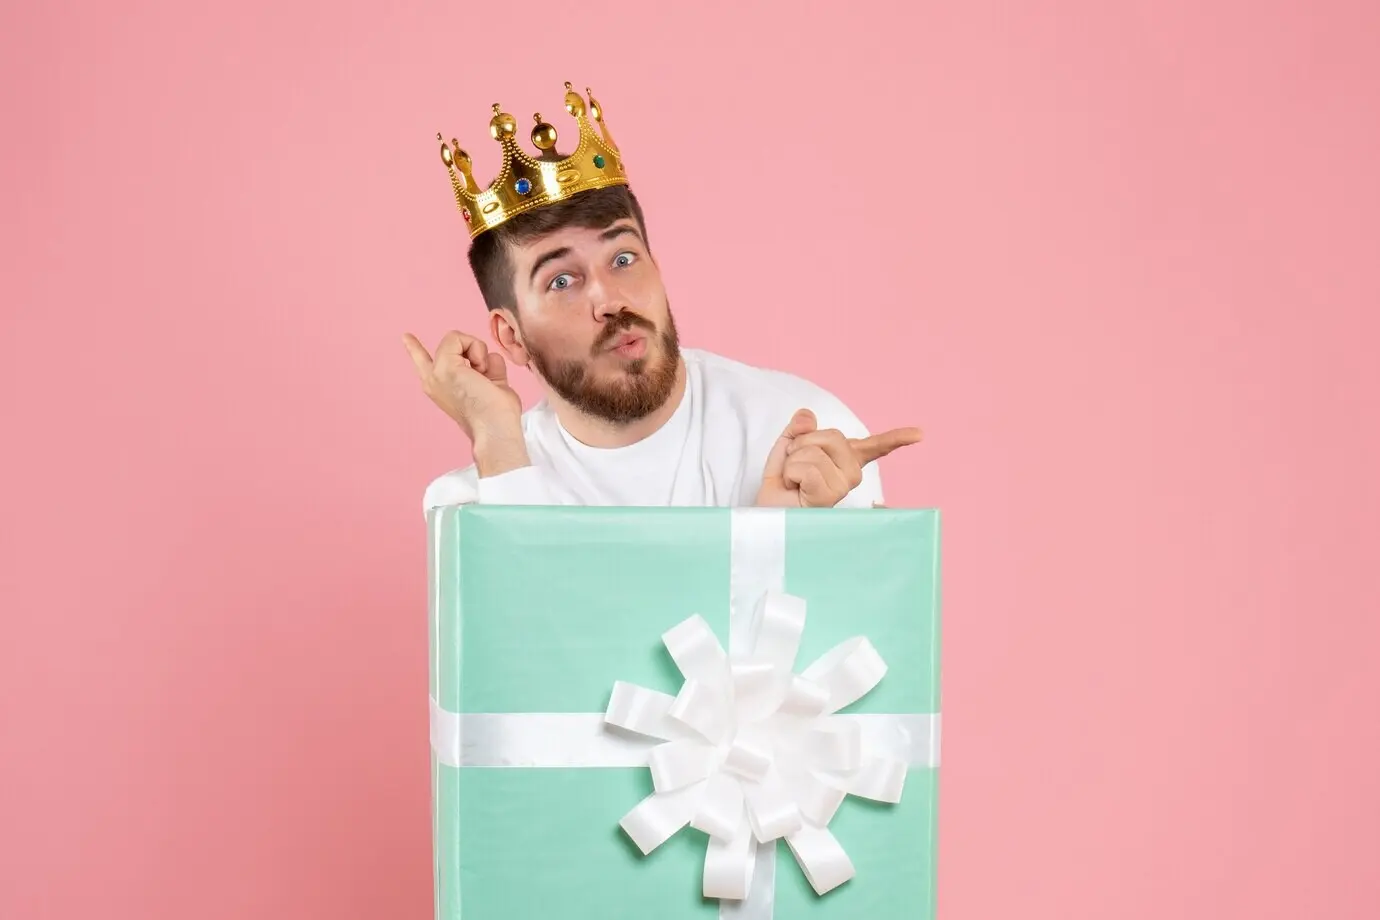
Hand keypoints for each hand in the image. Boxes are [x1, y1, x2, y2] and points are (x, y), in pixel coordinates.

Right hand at [403, 332, 527, 475]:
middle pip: (451, 344)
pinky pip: (459, 338)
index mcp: (441, 388)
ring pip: (456, 339)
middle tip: (484, 374)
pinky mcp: (444, 367)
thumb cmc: (498, 415)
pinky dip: (476, 349)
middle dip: (475, 350)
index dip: (414, 348)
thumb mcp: (492, 384)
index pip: (422, 363)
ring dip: (478, 352)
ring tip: (483, 376)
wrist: (495, 429)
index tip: (405, 336)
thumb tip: (490, 357)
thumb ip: (487, 369)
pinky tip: (480, 370)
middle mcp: (433, 381)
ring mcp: (435, 373)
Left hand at [755, 409, 922, 507]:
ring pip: (816, 450)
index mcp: (844, 461)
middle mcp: (850, 475)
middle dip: (803, 443)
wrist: (765, 516)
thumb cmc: (779, 488)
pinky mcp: (830, 497)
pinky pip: (808, 468)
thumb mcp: (786, 450)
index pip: (873, 447)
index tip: (920, 434)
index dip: (896, 438)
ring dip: (792, 461)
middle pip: (834, 435)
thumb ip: (798, 429)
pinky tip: (793, 488)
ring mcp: (842, 487)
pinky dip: (791, 473)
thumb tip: (806, 414)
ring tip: (792, 480)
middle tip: (794, 466)